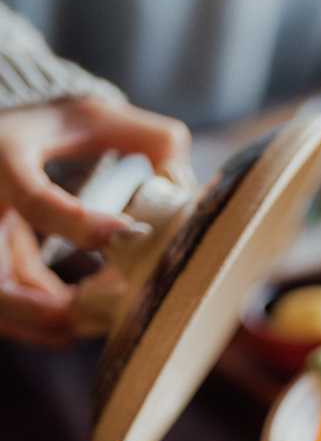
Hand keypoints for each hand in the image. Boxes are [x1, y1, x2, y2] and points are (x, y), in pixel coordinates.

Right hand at [0, 96, 188, 346]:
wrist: (2, 132)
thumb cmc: (48, 123)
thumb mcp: (91, 116)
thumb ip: (143, 136)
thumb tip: (182, 176)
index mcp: (3, 159)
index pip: (36, 202)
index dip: (84, 226)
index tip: (135, 234)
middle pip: (0, 286)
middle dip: (55, 311)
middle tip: (110, 314)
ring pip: (4, 309)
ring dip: (54, 324)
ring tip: (105, 317)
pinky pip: (12, 309)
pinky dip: (49, 320)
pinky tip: (89, 310)